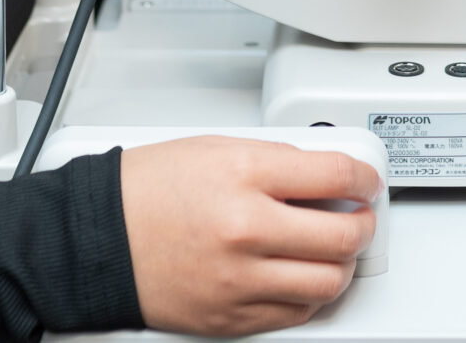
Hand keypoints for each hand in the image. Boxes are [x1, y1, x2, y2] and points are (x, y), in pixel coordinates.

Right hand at [120, 137, 380, 335]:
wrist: (98, 238)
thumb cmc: (148, 190)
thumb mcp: (218, 148)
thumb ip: (278, 161)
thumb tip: (326, 174)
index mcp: (245, 176)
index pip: (336, 176)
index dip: (365, 177)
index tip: (367, 181)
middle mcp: (247, 229)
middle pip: (344, 235)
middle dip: (363, 224)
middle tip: (360, 216)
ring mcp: (240, 279)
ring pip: (328, 282)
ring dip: (342, 264)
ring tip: (333, 249)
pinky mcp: (231, 317)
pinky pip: (294, 313)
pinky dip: (308, 295)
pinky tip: (300, 275)